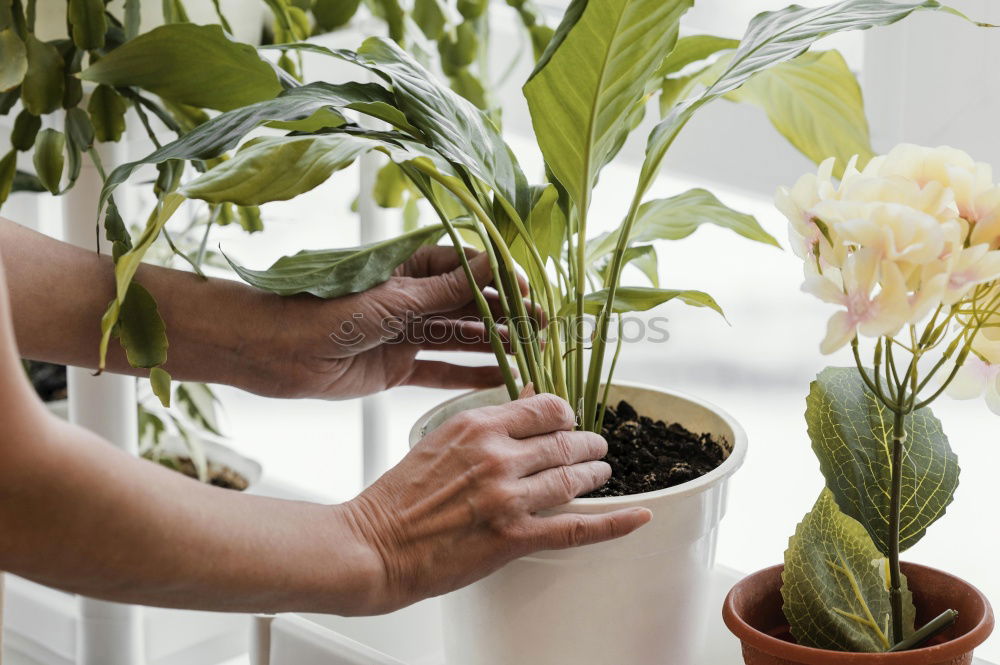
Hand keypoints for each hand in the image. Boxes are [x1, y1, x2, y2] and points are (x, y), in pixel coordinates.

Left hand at [271, 245, 526, 399]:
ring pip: (460, 338)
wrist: (275, 350)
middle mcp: (412, 298)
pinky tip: (501, 378)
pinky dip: (469, 375)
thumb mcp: (393, 299)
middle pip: (470, 305)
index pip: (467, 268)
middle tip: (544, 329)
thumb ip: (445, 290)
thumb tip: (492, 265)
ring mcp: (406, 333)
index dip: (500, 281)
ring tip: (533, 354)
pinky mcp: (397, 367)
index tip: (528, 294)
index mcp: (410, 268)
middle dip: (507, 316)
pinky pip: (441, 370)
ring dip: (496, 345)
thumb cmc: (327, 310)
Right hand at [341, 394, 651, 613]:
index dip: (566, 413)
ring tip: (602, 474)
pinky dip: (614, 523)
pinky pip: (576, 528)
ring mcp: (507, 497)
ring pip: (574, 479)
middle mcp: (497, 456)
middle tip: (595, 448)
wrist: (373, 545)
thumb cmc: (398, 497)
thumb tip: (527, 397)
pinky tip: (637, 516)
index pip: (546, 407)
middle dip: (587, 444)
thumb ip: (486, 422)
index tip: (570, 420)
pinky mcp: (513, 538)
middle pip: (566, 441)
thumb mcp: (439, 440)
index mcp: (477, 426)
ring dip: (596, 475)